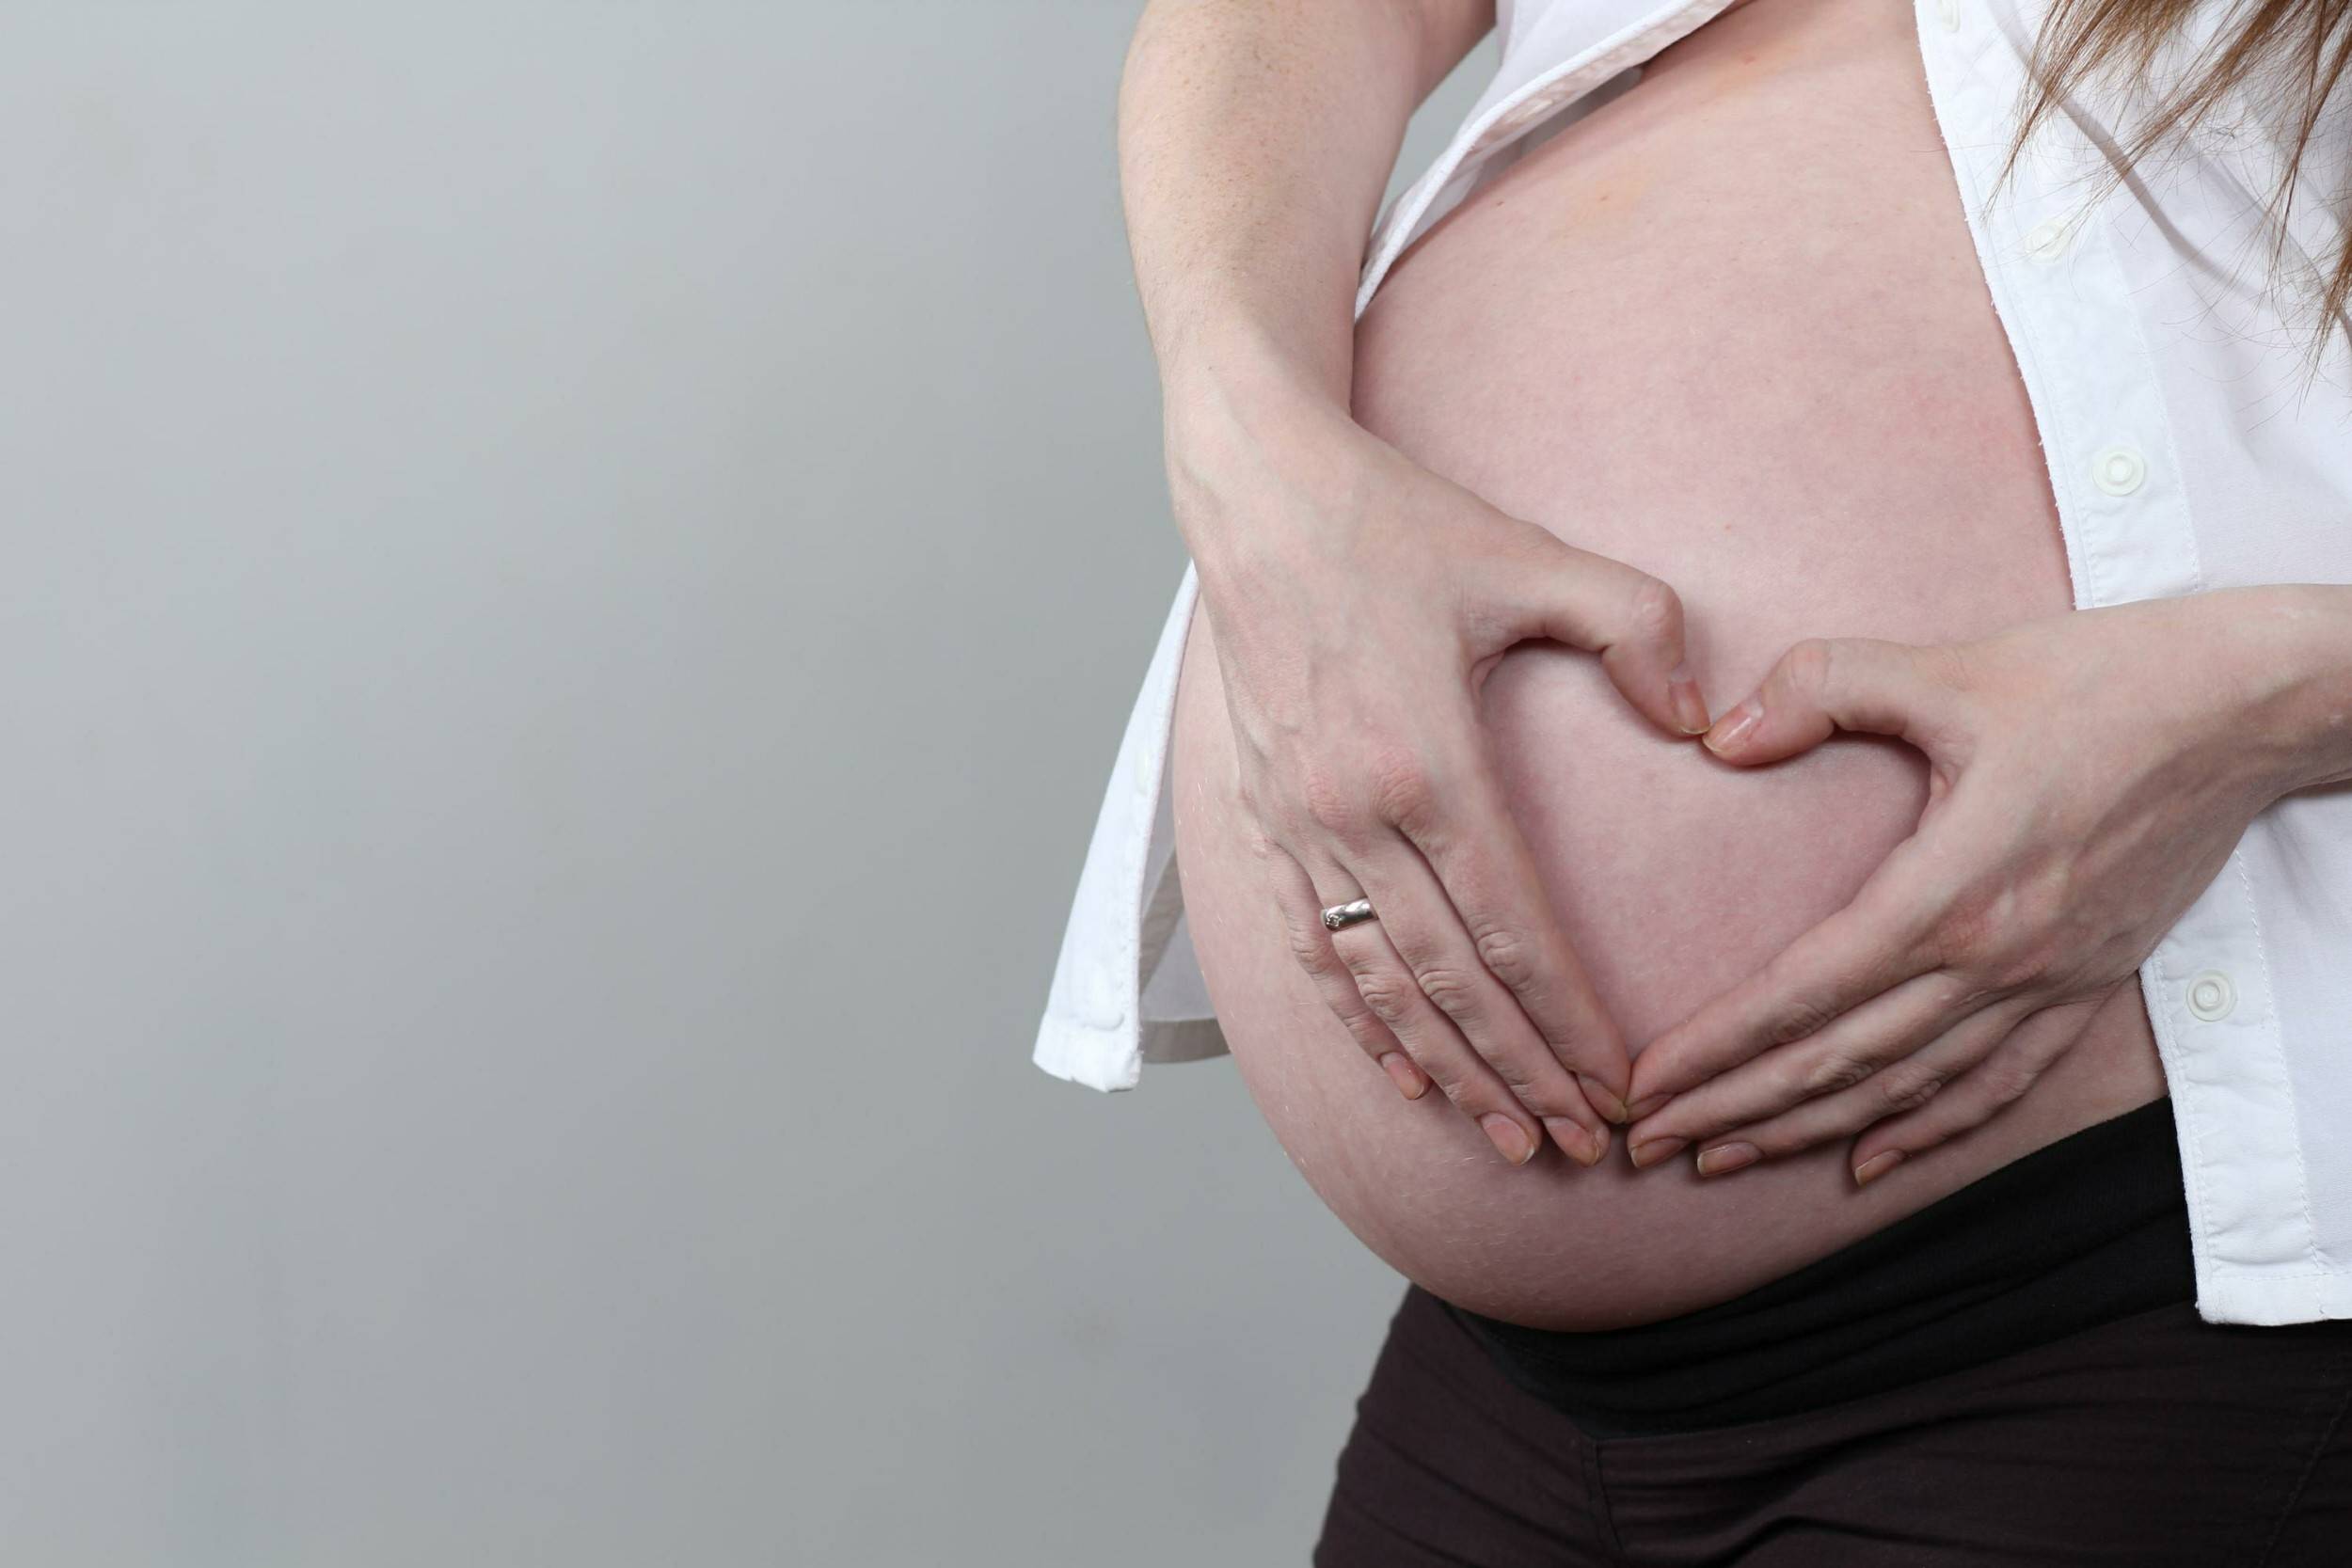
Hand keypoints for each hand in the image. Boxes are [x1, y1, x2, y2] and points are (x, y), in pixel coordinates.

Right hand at [1181, 401, 1712, 1167]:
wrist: (1255, 497)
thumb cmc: (1395, 525)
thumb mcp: (1529, 558)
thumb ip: (1635, 625)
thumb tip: (1701, 715)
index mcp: (1426, 764)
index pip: (1513, 935)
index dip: (1568, 1025)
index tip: (1617, 1089)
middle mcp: (1352, 817)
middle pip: (1450, 984)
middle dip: (1520, 1074)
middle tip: (1578, 1145)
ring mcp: (1298, 826)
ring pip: (1378, 984)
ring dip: (1446, 1069)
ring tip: (1505, 1136)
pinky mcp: (1266, 821)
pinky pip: (1311, 948)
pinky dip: (1360, 1020)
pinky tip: (1403, 1070)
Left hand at [1619, 588, 2342, 1185]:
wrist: (2247, 707)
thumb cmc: (2098, 678)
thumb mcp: (1949, 666)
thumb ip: (1823, 687)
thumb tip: (1721, 736)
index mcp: (1952, 890)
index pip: (1806, 994)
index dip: (1718, 1048)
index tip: (1645, 1085)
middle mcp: (1999, 960)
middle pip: (1842, 1062)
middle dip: (1737, 1109)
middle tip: (1649, 1143)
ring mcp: (2049, 984)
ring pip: (1909, 1089)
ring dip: (1810, 1131)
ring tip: (1725, 1159)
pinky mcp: (2087, 985)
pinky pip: (1997, 1084)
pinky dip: (1929, 1131)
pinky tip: (1870, 1162)